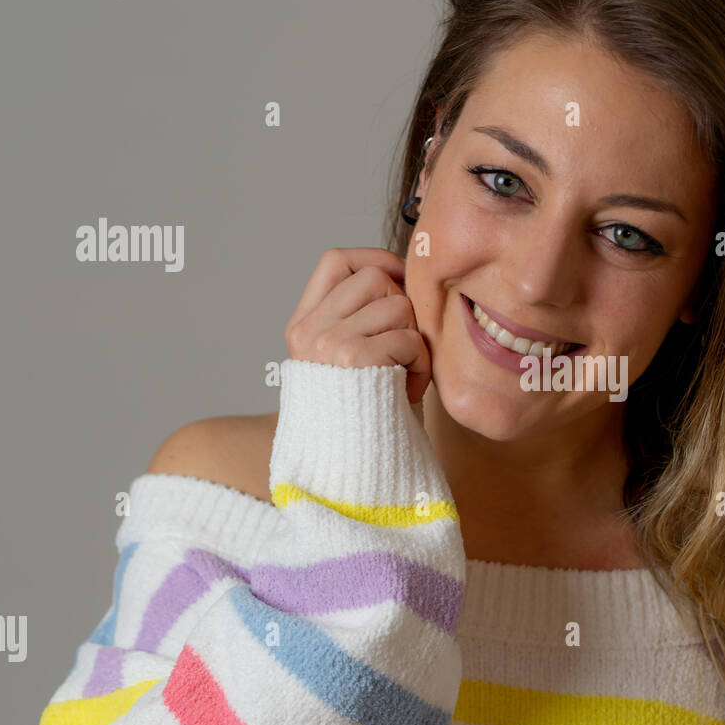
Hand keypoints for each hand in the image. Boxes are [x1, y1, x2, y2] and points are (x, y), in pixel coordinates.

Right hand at [284, 248, 431, 403]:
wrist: (352, 465)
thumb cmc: (365, 412)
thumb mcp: (346, 359)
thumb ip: (356, 317)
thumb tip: (400, 273)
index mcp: (303, 326)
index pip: (334, 261)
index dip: (374, 259)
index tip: (399, 277)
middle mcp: (309, 331)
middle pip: (374, 279)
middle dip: (402, 309)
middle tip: (403, 349)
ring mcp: (328, 343)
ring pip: (398, 307)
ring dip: (416, 341)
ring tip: (405, 374)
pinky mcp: (354, 359)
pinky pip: (409, 338)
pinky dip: (421, 364)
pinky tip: (408, 388)